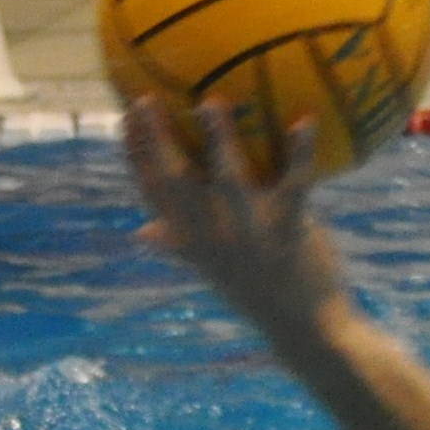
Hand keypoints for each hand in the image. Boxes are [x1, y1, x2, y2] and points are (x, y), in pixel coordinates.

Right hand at [122, 96, 354, 354]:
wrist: (305, 330)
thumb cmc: (259, 293)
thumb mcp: (213, 271)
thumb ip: (180, 246)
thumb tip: (140, 232)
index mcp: (191, 243)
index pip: (151, 194)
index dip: (134, 155)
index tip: (124, 118)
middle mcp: (212, 237)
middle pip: (174, 182)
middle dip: (155, 139)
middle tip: (146, 99)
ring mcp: (249, 233)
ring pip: (227, 178)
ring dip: (219, 138)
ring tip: (212, 102)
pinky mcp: (288, 229)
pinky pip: (294, 182)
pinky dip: (300, 150)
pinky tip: (305, 118)